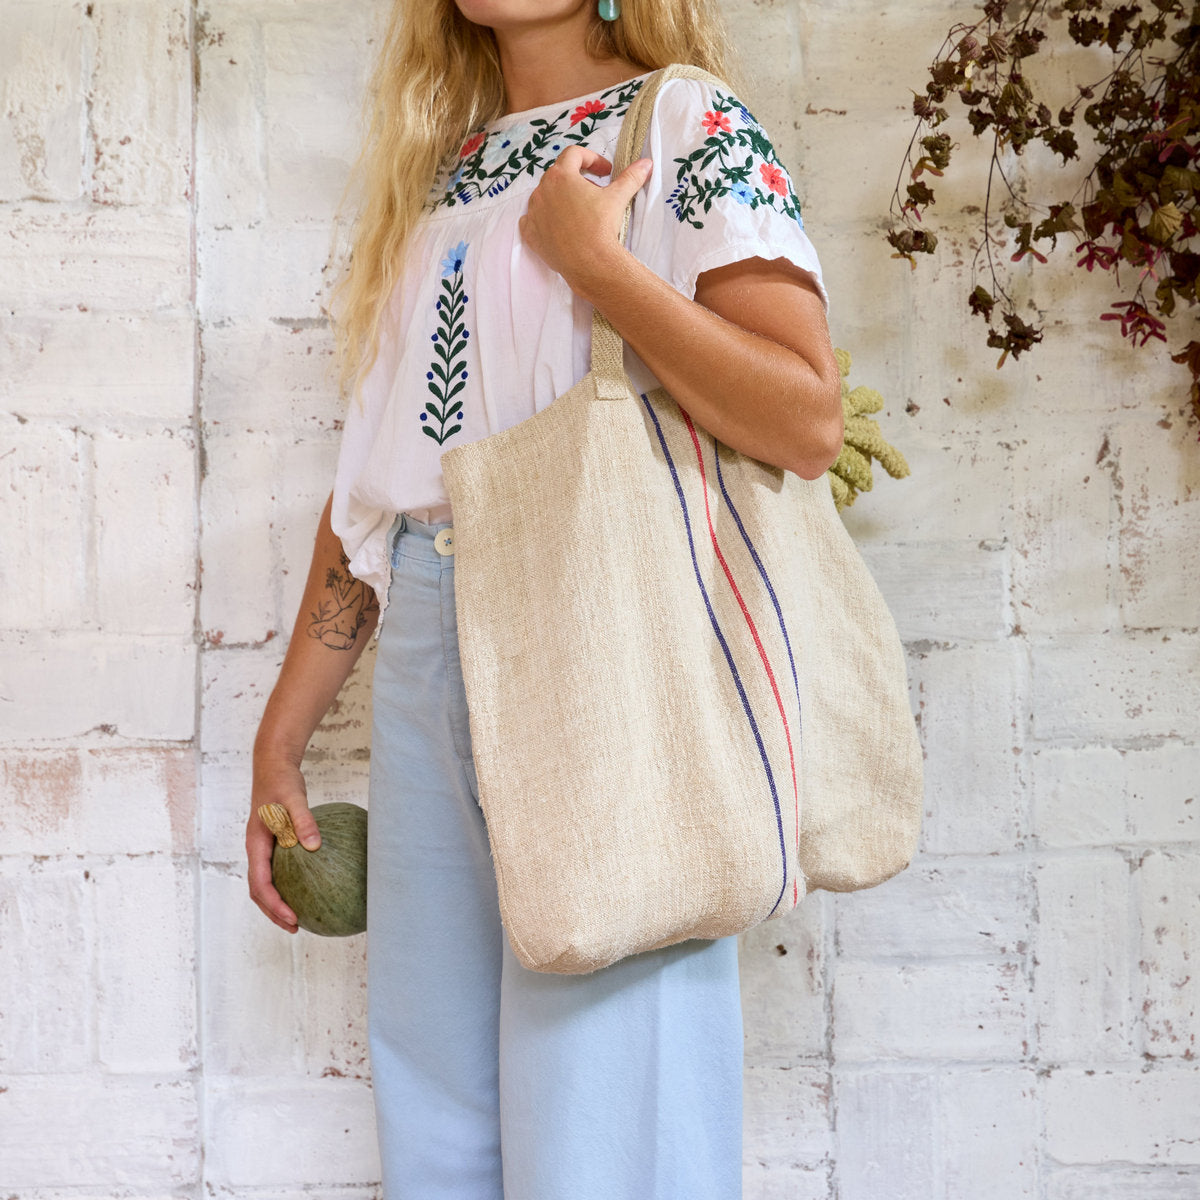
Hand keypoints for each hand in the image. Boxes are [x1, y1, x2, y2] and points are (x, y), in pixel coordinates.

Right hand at [246, 752, 320, 932]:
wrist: (273, 765)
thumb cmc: (282, 781)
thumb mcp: (294, 798)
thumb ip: (303, 821)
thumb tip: (314, 846)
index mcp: (255, 844)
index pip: (260, 883)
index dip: (274, 904)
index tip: (292, 917)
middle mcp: (256, 849)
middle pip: (259, 890)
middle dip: (273, 912)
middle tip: (295, 927)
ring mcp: (262, 847)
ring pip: (264, 883)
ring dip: (277, 902)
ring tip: (299, 916)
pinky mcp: (273, 843)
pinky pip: (276, 870)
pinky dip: (287, 884)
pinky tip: (308, 886)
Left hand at [519, 147, 652, 293]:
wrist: (590, 264)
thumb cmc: (601, 228)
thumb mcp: (618, 198)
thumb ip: (631, 177)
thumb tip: (646, 164)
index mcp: (561, 176)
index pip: (574, 154)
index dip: (592, 159)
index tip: (605, 171)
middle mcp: (542, 190)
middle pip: (558, 174)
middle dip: (577, 179)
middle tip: (595, 193)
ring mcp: (534, 212)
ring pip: (544, 196)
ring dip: (560, 198)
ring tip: (578, 210)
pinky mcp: (530, 234)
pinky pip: (532, 220)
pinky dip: (544, 219)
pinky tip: (558, 225)